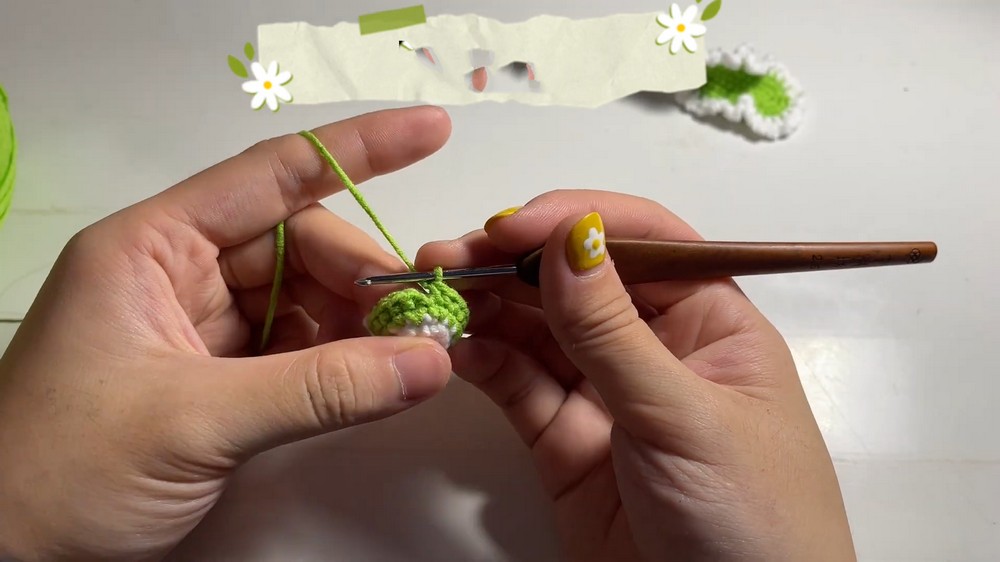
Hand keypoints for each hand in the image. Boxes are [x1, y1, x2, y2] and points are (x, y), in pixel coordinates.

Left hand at [0, 107, 453, 560]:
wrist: (7, 557)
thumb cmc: (55, 472)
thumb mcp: (194, 420)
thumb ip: (320, 389)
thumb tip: (426, 361)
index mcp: (152, 247)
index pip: (271, 176)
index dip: (359, 150)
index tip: (430, 130)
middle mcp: (179, 275)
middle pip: (300, 244)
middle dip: (364, 275)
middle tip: (424, 318)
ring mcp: (202, 328)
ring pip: (307, 300)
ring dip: (360, 323)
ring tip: (409, 353)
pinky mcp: (220, 378)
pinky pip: (300, 350)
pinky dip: (342, 362)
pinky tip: (373, 377)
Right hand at [417, 190, 856, 561]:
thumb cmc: (754, 522)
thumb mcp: (682, 415)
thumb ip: (614, 331)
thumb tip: (573, 236)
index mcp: (712, 321)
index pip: (642, 243)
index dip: (576, 222)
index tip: (512, 226)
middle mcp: (657, 348)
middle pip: (576, 281)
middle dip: (512, 263)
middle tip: (449, 256)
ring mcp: (607, 394)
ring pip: (538, 330)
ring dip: (487, 307)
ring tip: (437, 293)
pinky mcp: (566, 442)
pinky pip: (519, 386)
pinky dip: (485, 361)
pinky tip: (458, 345)